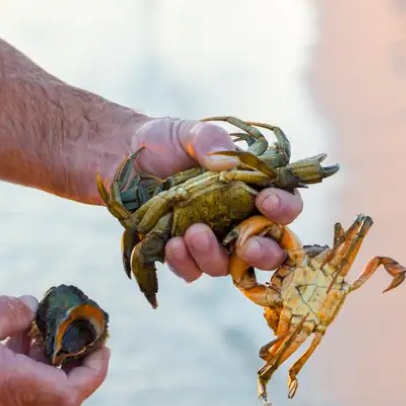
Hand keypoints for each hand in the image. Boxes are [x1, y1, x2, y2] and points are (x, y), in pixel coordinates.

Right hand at [0, 295, 109, 405]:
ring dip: (48, 353)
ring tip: (44, 321)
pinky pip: (17, 381)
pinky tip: (17, 330)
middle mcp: (10, 402)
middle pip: (61, 387)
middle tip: (80, 328)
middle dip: (75, 356)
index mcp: (15, 386)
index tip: (103, 346)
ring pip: (38, 382)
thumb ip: (14, 310)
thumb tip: (35, 307)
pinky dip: (26, 357)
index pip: (72, 393)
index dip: (96, 371)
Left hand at [102, 117, 303, 281]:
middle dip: (263, 253)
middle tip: (247, 246)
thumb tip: (229, 164)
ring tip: (193, 233)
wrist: (120, 157)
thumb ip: (211, 142)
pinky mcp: (183, 254)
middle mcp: (239, 220)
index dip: (285, 208)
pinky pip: (192, 271)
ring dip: (214, 255)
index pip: (285, 205)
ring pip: (228, 266)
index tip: (267, 201)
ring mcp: (213, 241)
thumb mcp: (189, 133)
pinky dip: (185, 263)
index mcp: (252, 189)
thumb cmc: (164, 142)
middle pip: (269, 250)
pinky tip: (171, 245)